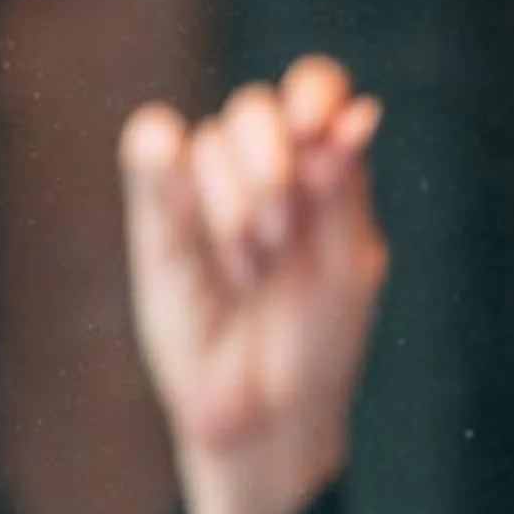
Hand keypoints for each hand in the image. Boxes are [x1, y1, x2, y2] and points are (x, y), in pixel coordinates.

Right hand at [119, 57, 386, 513]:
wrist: (263, 420)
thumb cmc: (318, 347)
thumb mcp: (347, 269)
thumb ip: (343, 188)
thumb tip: (362, 110)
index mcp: (320, 175)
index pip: (313, 93)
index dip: (309, 93)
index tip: (310, 124)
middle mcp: (262, 173)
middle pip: (255, 112)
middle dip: (270, 170)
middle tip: (278, 243)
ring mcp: (206, 195)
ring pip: (208, 141)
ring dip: (233, 207)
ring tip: (246, 276)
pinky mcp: (155, 222)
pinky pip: (151, 153)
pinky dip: (161, 162)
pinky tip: (176, 197)